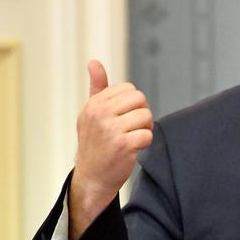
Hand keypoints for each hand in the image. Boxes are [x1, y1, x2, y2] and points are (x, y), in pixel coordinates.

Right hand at [69, 60, 152, 239]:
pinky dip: (145, 143)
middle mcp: (100, 114)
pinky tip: (134, 149)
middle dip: (142, 114)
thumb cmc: (95, 143)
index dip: (133, 104)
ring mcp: (111, 130)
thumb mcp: (91, 113)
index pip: (130, 89)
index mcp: (94, 104)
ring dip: (145, 129)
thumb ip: (97, 88)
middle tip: (132, 128)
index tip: (124, 118)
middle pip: (141, 100)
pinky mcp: (123, 146)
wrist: (91, 178)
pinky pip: (148, 135)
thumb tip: (94, 61)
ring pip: (146, 116)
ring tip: (132, 139)